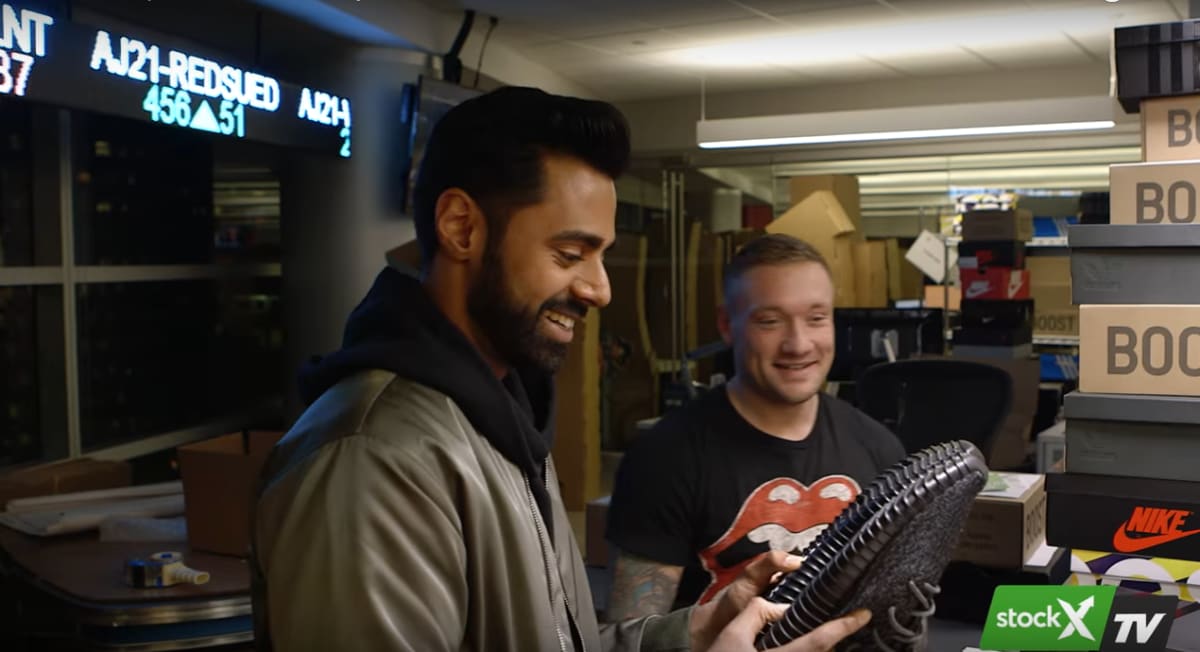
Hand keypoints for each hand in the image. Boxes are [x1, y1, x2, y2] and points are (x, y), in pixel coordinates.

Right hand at [689, 550, 869, 650]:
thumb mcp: (732, 633)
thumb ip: (757, 614)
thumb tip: (779, 606)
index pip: (820, 641)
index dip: (844, 627)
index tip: (863, 615)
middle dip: (834, 638)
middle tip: (846, 621)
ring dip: (820, 646)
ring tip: (826, 631)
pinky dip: (808, 650)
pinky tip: (800, 643)